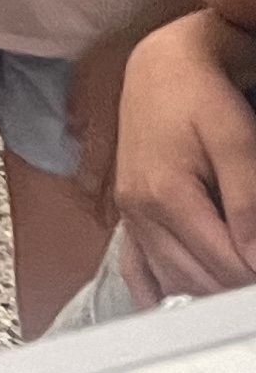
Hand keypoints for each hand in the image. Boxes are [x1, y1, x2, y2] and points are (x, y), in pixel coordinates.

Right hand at [121, 14, 255, 301]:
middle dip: (237, 291)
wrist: (162, 64)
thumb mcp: (237, 140)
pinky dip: (156, 293)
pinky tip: (174, 308)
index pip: (225, 267)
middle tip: (252, 294)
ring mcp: (130, 213)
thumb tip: (255, 259)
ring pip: (173, 280)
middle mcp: (139, 210)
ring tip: (237, 292)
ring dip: (208, 294)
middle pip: (199, 281)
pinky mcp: (128, 211)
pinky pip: (137, 267)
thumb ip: (247, 203)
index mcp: (164, 195)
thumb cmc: (201, 94)